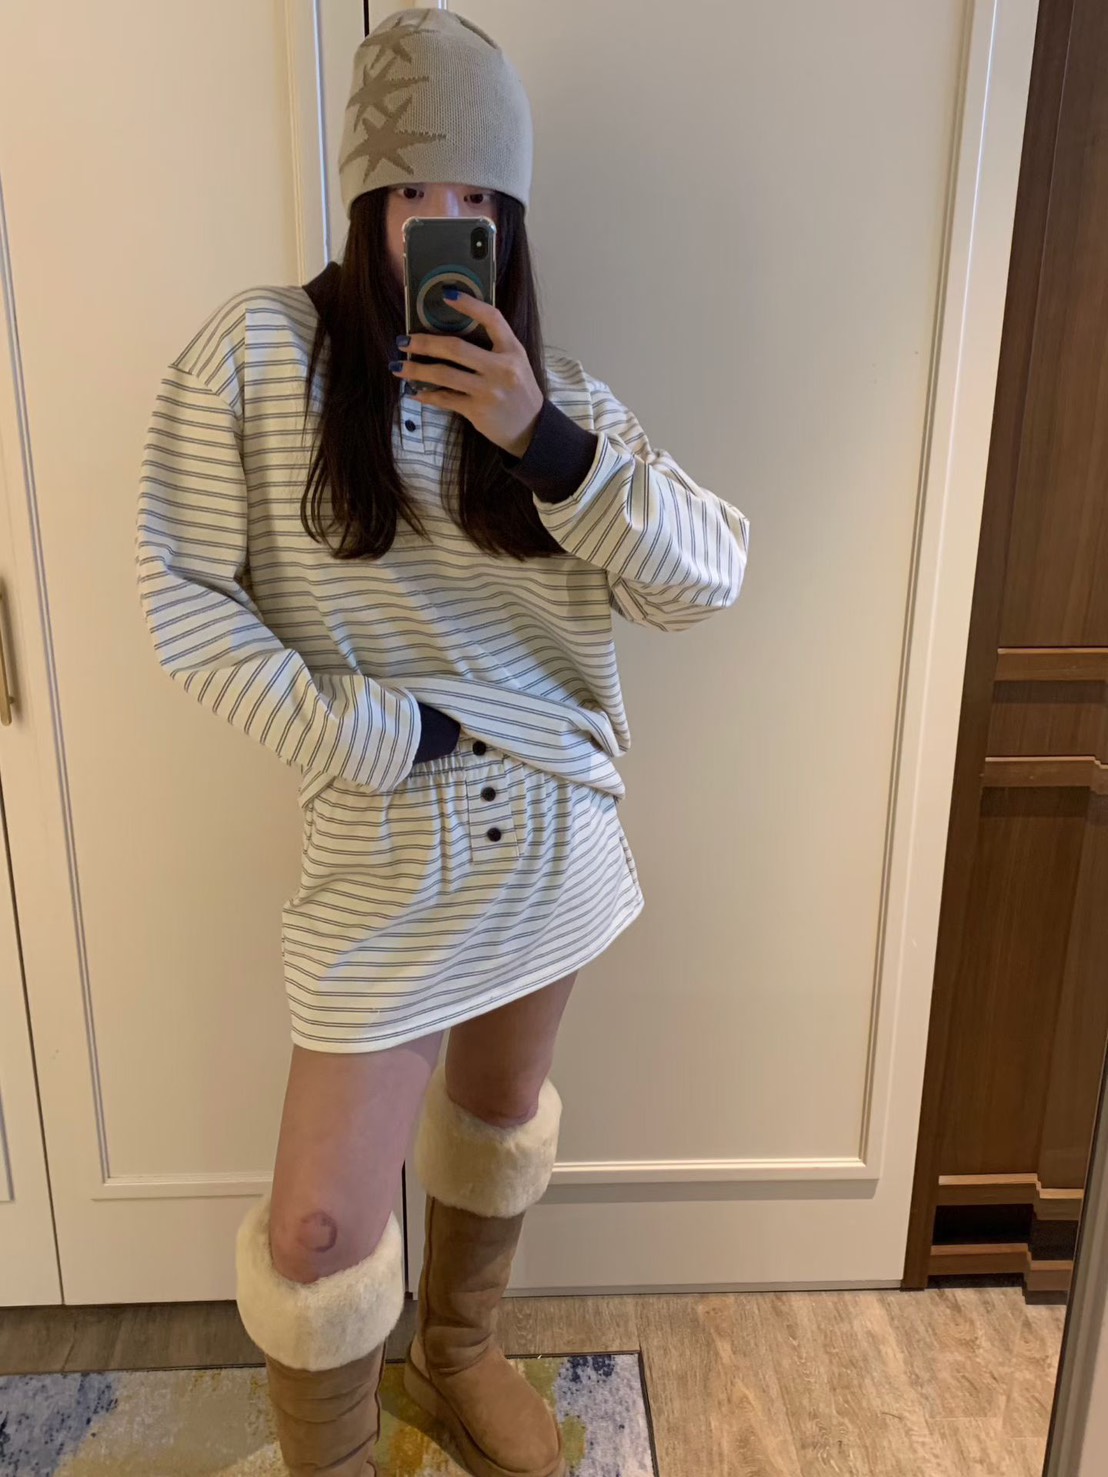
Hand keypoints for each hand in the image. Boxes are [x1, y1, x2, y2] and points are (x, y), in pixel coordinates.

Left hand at [390, 293, 543, 457]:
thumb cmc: (518, 391)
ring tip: (399, 367)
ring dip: (416, 369)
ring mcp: (489, 391)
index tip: (446, 294)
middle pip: (456, 348)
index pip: (492, 318)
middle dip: (425, 343)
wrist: (530, 429)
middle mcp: (502, 368)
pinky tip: (415, 392)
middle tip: (404, 340)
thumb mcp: (515, 363)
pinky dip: (427, 395)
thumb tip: (450, 335)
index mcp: (512, 350)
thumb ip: (492, 347)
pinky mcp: (478, 411)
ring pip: (444, 374)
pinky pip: (446, 399)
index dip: (469, 304)